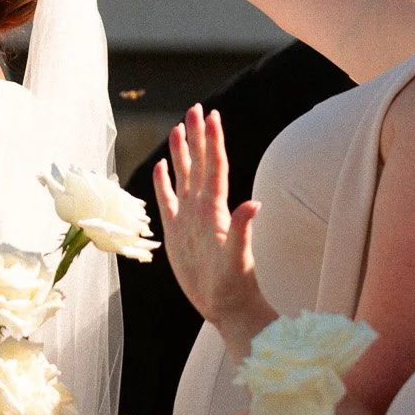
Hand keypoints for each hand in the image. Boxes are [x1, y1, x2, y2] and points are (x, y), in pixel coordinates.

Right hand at [155, 105, 273, 354]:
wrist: (225, 306)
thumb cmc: (234, 286)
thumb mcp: (238, 258)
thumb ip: (242, 230)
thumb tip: (252, 204)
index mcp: (215, 210)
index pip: (214, 167)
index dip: (213, 141)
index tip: (212, 115)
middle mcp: (203, 209)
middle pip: (199, 164)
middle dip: (197, 136)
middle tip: (195, 108)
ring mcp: (189, 218)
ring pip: (184, 176)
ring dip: (182, 152)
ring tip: (179, 128)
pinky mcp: (176, 231)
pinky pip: (167, 200)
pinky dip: (164, 182)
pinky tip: (161, 167)